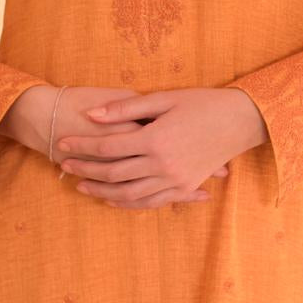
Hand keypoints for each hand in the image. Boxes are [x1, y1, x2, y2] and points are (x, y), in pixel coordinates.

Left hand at [56, 88, 259, 209]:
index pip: (107, 147)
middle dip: (86, 169)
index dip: (82, 146)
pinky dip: (128, 203)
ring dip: (102, 192)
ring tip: (82, 186)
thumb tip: (92, 116)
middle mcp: (163, 165)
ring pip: (129, 195)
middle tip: (65, 164)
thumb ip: (125, 109)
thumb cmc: (201, 103)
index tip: (62, 142)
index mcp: (155, 139)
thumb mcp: (163, 99)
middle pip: (113, 173)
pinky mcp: (184, 187)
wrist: (240, 121)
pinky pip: (150, 203)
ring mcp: (175, 180)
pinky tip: (112, 199)